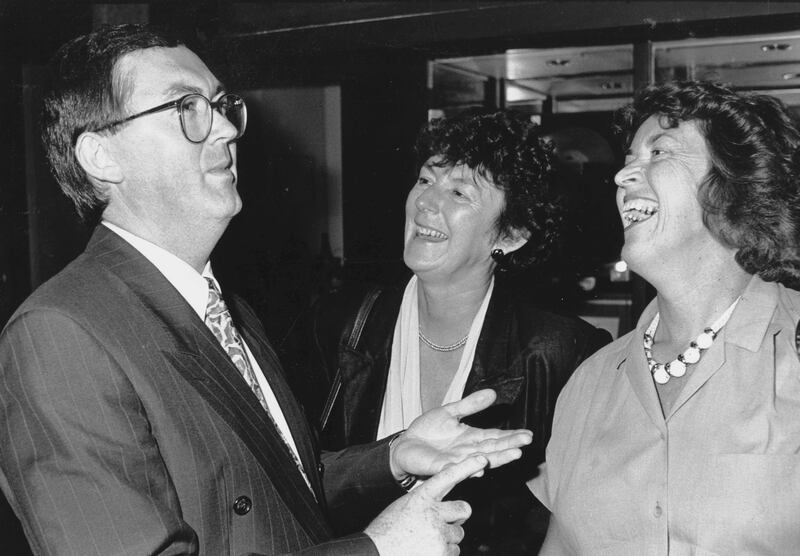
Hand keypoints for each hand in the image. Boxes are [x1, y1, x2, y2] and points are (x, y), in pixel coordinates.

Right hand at [365, 456, 485, 555]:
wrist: (376, 553)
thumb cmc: (386, 531)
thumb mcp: (404, 507)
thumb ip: (425, 502)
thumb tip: (443, 507)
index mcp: (421, 498)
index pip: (448, 477)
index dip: (466, 466)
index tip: (482, 459)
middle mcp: (433, 513)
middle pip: (464, 509)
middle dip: (458, 517)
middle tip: (442, 524)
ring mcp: (439, 534)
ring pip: (458, 534)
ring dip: (446, 539)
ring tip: (424, 542)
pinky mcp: (442, 553)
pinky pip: (454, 552)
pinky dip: (443, 554)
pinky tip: (425, 552)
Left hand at [389, 389, 531, 478]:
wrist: (405, 444)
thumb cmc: (429, 430)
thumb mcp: (451, 411)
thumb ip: (471, 405)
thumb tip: (493, 392)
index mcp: (472, 438)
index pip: (495, 437)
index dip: (512, 436)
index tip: (528, 434)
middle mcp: (468, 451)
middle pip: (493, 449)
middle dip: (510, 446)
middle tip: (526, 442)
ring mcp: (456, 461)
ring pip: (480, 461)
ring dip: (497, 458)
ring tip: (514, 454)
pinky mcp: (441, 467)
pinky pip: (456, 468)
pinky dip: (468, 468)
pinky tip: (480, 466)